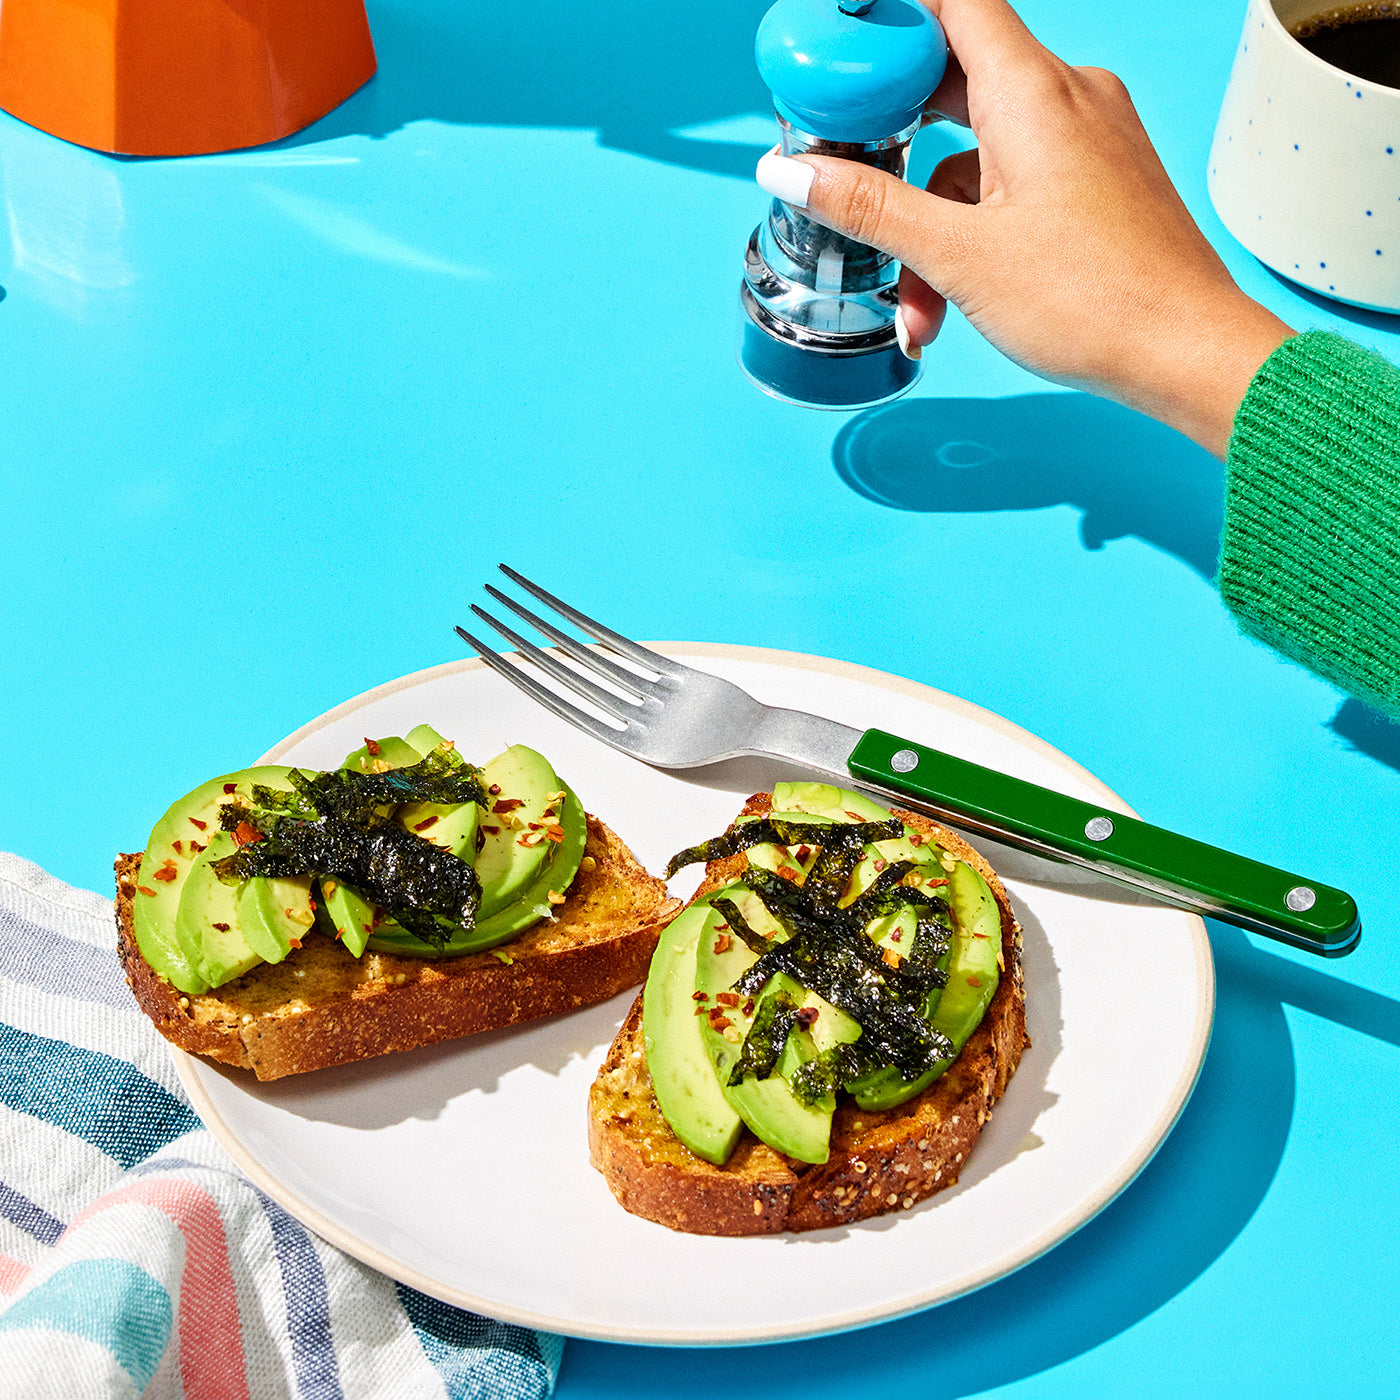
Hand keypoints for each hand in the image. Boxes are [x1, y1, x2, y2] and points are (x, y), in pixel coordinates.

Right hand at [755, 0, 1291, 457]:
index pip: (950, 4)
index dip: (889, 16)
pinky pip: (1015, 187)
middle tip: (840, 176)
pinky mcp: (1098, 182)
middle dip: (890, 145)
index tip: (836, 45)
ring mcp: (1087, 140)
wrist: (1185, 353)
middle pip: (953, 81)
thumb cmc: (1093, 300)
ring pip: (980, 157)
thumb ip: (870, 206)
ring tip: (915, 309)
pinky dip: (974, 238)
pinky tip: (951, 305)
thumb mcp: (958, 256)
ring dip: (932, 229)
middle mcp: (1067, 97)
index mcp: (1032, 92)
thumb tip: (792, 171)